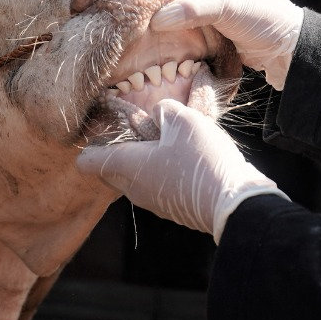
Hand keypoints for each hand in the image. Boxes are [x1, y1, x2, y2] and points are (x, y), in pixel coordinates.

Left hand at [75, 100, 286, 241]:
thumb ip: (164, 111)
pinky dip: (159, 172)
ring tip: (167, 140)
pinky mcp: (171, 208)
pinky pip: (154, 186)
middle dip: (117, 150)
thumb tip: (159, 114)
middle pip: (109, 171)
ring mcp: (152, 202)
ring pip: (133, 179)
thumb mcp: (183, 120)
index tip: (105, 129)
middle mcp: (133, 188)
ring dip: (142, 160)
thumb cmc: (201, 158)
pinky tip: (183, 157)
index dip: (92, 143)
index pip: (88, 161)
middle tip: (138, 130)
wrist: (233, 202)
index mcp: (127, 166)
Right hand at [151, 0, 304, 88]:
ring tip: (163, 27)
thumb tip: (156, 19)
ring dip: (177, 14)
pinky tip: (174, 35)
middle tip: (154, 14)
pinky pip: (192, 15)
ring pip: (185, 0)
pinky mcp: (219, 13)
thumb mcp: (224, 7)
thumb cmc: (262, 16)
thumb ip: (189, 10)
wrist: (285, 49)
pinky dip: (185, 24)